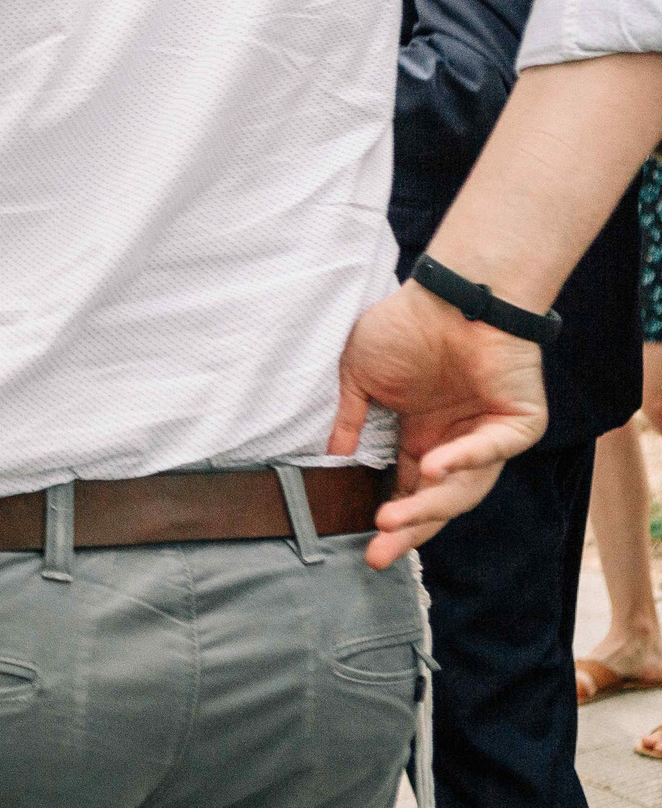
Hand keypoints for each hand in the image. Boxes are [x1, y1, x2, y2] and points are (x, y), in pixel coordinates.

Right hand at [329, 278, 548, 567]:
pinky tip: (432, 466)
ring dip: (429, 506)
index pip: (413, 491)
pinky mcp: (517, 423)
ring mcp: (489, 436)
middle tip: (378, 554)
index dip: (394, 518)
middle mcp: (457, 445)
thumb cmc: (403, 326)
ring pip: (466, 489)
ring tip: (392, 519)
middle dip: (409, 530)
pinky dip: (463, 461)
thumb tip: (332, 454)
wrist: (450, 295)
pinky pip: (492, 452)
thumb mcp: (359, 376)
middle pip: (439, 503)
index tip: (365, 544)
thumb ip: (350, 417)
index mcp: (424, 437)